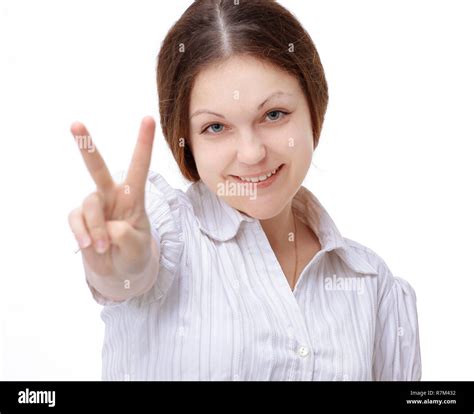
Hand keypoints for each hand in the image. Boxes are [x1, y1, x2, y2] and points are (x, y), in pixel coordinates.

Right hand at [68, 116, 155, 277]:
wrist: (118, 270)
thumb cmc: (135, 253)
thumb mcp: (138, 247)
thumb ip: (126, 235)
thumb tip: (107, 225)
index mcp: (134, 196)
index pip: (140, 166)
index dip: (144, 143)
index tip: (149, 118)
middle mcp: (112, 195)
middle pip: (98, 169)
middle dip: (87, 147)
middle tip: (75, 124)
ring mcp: (94, 205)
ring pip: (89, 206)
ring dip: (97, 230)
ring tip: (104, 247)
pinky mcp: (80, 217)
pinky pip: (76, 221)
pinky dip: (82, 235)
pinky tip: (88, 247)